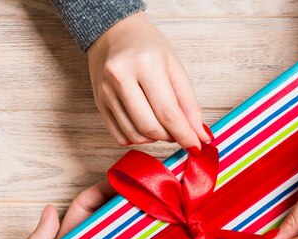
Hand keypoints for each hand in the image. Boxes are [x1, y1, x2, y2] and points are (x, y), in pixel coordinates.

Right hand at [88, 12, 211, 151]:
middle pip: (150, 127)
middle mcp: (121, 77)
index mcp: (145, 64)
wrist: (113, 32)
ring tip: (162, 125)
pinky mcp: (99, 103)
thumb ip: (189, 103)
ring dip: (155, 138)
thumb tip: (199, 135)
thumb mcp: (174, 67)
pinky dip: (138, 138)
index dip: (184, 134)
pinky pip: (120, 136)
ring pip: (135, 135)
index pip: (168, 112)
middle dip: (170, 137)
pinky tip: (145, 125)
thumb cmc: (147, 47)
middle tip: (179, 132)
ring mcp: (106, 92)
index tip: (196, 146)